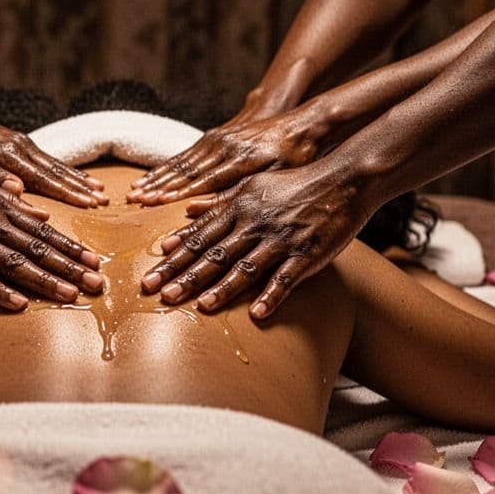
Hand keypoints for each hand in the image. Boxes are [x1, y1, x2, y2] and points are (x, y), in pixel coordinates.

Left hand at [0, 111, 107, 207]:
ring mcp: (23, 144)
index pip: (43, 178)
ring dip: (80, 179)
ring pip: (57, 165)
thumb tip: (18, 188)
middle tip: (105, 202)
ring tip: (101, 192)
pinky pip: (50, 161)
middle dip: (82, 188)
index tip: (88, 204)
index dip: (67, 193)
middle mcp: (21, 148)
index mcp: (7, 155)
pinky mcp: (22, 144)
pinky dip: (69, 171)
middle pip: (56, 172)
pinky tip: (82, 180)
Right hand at [0, 163, 103, 309]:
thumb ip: (9, 198)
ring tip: (70, 296)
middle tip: (96, 285)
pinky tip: (19, 305)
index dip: (70, 247)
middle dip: (69, 268)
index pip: (43, 228)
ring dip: (44, 281)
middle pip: (37, 247)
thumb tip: (43, 212)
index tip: (94, 261)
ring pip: (14, 263)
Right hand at [128, 106, 329, 204]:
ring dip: (157, 177)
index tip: (154, 204)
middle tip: (134, 202)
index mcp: (240, 159)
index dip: (177, 193)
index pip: (203, 179)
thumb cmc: (293, 157)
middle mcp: (223, 147)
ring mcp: (217, 139)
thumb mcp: (275, 178)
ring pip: (181, 161)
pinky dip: (166, 167)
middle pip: (185, 170)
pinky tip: (151, 177)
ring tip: (135, 192)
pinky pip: (185, 154)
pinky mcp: (214, 136)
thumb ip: (237, 194)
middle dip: (158, 187)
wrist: (300, 123)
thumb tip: (200, 210)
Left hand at [138, 167, 371, 318]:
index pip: (201, 234)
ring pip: (246, 267)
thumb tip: (186, 210)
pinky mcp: (307, 253)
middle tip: (159, 295)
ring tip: (201, 306)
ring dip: (222, 289)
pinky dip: (271, 296)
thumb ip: (219, 201)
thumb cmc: (295, 184)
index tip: (151, 271)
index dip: (175, 255)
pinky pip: (286, 278)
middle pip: (214, 253)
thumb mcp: (253, 184)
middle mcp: (255, 222)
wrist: (343, 179)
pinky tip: (256, 314)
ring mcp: (281, 239)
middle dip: (185, 275)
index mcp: (240, 205)